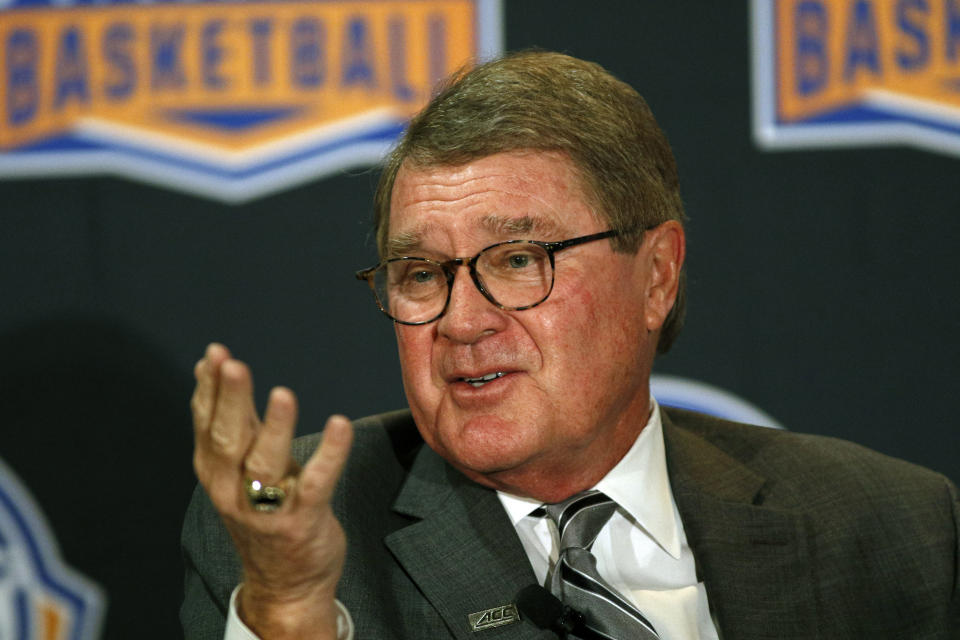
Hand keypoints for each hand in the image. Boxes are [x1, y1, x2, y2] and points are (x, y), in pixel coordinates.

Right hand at [191, 343, 352, 638]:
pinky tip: (339, 425)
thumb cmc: (263, 510)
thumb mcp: (238, 465)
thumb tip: (215, 366)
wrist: (285, 582)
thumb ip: (232, 418)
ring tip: (283, 394)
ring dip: (275, 428)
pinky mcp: (301, 521)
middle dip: (230, 400)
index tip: (215, 353)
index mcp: (215, 470)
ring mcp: (266, 508)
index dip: (208, 389)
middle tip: (233, 364)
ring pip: (265, 464)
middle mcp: (232, 489)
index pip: (206, 423)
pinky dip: (328, 454)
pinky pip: (316, 484)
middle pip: (228, 439)